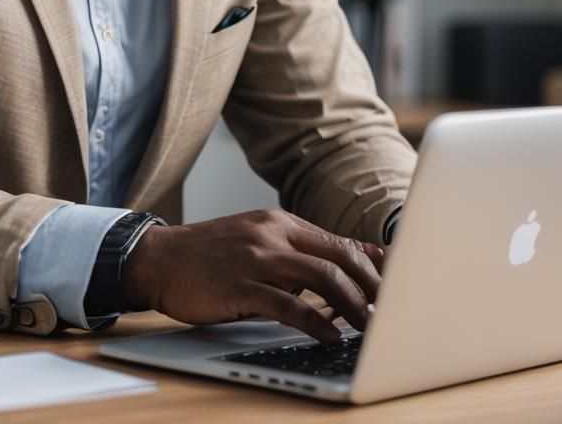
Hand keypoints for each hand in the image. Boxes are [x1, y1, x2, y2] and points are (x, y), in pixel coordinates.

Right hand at [123, 209, 382, 343]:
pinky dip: (316, 323)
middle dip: (373, 287)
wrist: (159, 258)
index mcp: (279, 223)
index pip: (340, 242)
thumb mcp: (257, 241)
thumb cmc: (210, 255)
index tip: (403, 288)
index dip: (376, 267)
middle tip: (394, 313)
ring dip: (353, 306)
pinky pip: (288, 305)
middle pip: (339, 257)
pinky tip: (330, 337)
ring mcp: (256, 259)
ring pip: (321, 278)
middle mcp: (272, 235)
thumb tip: (343, 269)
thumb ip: (297, 252)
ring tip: (370, 328)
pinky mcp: (240, 286)